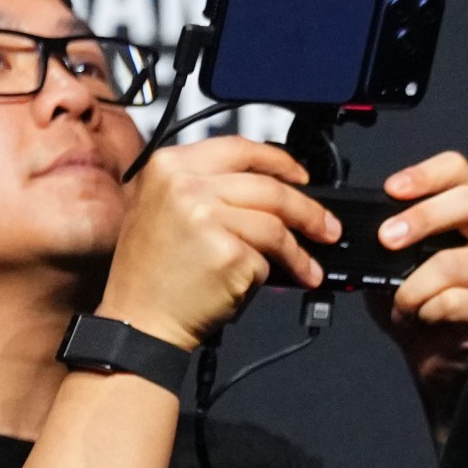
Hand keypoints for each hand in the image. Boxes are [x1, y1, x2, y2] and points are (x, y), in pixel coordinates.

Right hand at [98, 138, 338, 349]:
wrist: (140, 318)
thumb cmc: (154, 273)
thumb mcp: (165, 210)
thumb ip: (210, 187)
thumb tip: (273, 186)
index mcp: (169, 166)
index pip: (240, 148)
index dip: (280, 161)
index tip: (302, 177)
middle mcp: (184, 185)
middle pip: (269, 187)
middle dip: (308, 210)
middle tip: (327, 226)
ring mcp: (205, 217)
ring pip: (277, 224)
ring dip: (300, 249)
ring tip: (308, 265)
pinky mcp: (227, 252)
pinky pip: (269, 257)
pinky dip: (279, 271)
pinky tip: (275, 280)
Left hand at [363, 150, 467, 435]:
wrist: (432, 355)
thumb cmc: (416, 301)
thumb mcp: (390, 263)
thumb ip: (384, 239)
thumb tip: (353, 226)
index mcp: (464, 214)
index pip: (459, 171)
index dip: (426, 173)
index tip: (392, 189)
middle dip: (422, 217)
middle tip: (386, 239)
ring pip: (454, 260)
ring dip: (413, 285)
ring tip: (402, 302)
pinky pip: (455, 301)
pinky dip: (426, 311)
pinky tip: (424, 317)